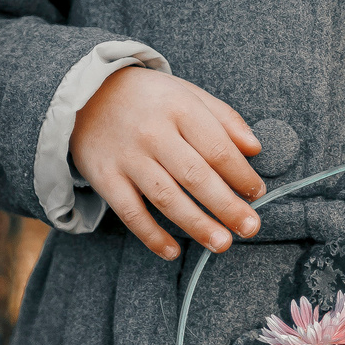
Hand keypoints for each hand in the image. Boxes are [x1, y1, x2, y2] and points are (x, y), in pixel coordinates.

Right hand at [69, 67, 264, 260]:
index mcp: (179, 107)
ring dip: (197, 225)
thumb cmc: (149, 98)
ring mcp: (127, 156)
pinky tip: (173, 251)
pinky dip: (152, 235)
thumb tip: (255, 149)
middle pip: (196, 177)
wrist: (87, 93)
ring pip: (166, 198)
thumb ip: (224, 118)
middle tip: (250, 228)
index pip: (217, 147)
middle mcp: (153, 132)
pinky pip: (131, 213)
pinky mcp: (105, 177)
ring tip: (222, 244)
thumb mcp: (187, 94)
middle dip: (227, 207)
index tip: (257, 193)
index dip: (241, 175)